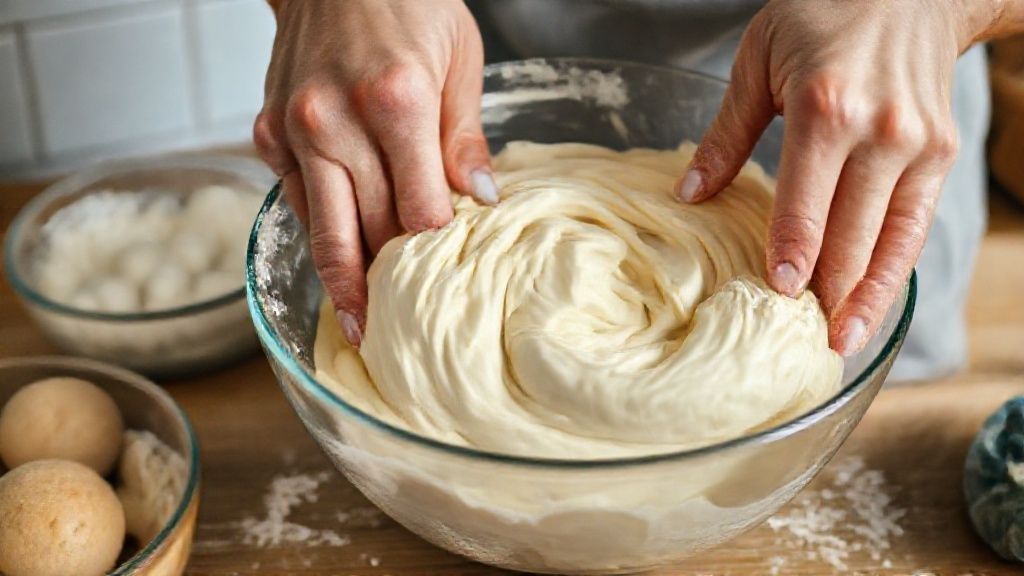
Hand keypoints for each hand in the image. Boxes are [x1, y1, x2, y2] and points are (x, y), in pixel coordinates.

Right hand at [254, 0, 495, 345]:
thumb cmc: (406, 2)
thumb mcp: (458, 56)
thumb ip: (464, 137)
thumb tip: (481, 201)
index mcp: (395, 101)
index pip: (419, 209)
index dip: (435, 252)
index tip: (447, 283)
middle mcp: (336, 121)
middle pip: (367, 229)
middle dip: (387, 284)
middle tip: (400, 335)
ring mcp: (295, 129)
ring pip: (323, 228)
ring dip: (342, 282)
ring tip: (358, 328)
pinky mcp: (269, 132)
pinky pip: (298, 200)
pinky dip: (318, 233)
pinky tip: (336, 264)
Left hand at [677, 0, 988, 355]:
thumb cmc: (823, 15)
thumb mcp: (759, 60)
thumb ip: (726, 135)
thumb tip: (689, 196)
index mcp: (827, 108)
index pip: (806, 203)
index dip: (792, 255)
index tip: (779, 297)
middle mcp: (880, 132)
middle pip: (852, 233)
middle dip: (829, 293)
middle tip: (806, 342)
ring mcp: (918, 144)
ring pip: (892, 239)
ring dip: (868, 296)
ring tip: (844, 340)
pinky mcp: (940, 152)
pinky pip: (917, 223)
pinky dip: (896, 266)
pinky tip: (874, 299)